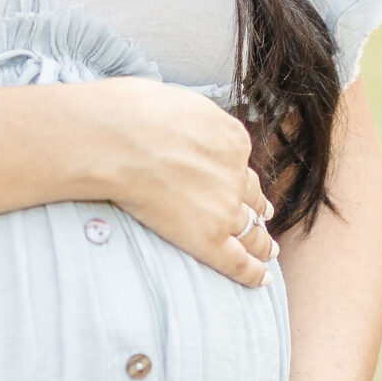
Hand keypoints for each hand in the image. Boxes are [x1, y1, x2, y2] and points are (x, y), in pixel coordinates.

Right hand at [72, 80, 276, 285]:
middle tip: (262, 216)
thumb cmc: (132, 112)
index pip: (240, 161)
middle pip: (251, 196)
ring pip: (251, 230)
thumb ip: (194, 121)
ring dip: (261, 242)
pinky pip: (238, 261)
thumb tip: (188, 126)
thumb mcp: (177, 101)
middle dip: (257, 207)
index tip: (236, 181)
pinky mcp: (208, 240)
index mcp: (231, 138)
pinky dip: (253, 272)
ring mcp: (224, 209)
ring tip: (267, 250)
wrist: (115, 140)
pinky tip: (262, 279)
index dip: (237, 173)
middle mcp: (235, 174)